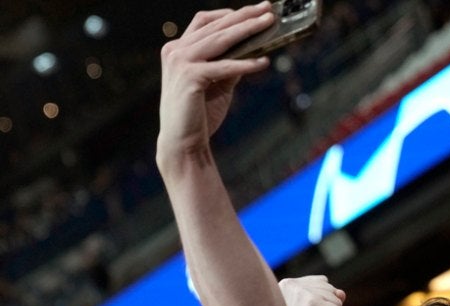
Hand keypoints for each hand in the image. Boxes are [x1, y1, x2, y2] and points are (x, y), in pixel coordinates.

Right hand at [157, 3, 273, 167]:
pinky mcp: (190, 77)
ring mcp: (180, 62)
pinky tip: (264, 61)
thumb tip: (252, 49)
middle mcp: (175, 51)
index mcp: (178, 49)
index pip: (205, 21)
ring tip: (269, 24)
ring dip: (247, 30)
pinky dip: (246, 63)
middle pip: (216, 25)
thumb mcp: (219, 84)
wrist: (184, 142)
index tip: (254, 9)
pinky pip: (225, 66)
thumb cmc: (200, 114)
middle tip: (268, 9)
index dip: (230, 13)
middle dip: (244, 15)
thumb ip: (230, 65)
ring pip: (220, 39)